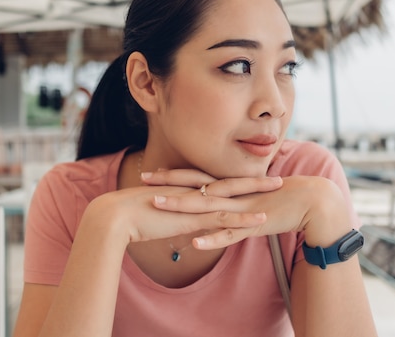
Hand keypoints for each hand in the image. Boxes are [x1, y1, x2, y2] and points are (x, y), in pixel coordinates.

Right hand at [82, 180, 270, 247]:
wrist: (116, 216)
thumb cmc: (131, 216)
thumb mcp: (155, 214)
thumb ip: (168, 214)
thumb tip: (173, 219)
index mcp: (185, 190)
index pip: (215, 181)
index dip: (235, 179)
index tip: (252, 175)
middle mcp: (193, 192)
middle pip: (229, 183)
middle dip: (254, 179)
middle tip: (276, 175)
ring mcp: (194, 204)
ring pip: (232, 196)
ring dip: (257, 192)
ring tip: (279, 187)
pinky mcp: (192, 219)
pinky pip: (223, 219)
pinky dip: (244, 219)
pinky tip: (262, 219)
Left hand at [143, 169, 351, 248]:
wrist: (313, 200)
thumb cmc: (282, 197)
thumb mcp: (253, 195)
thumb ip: (234, 198)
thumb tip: (217, 197)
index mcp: (231, 186)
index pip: (196, 177)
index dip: (173, 175)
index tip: (150, 173)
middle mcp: (232, 194)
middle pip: (195, 186)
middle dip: (168, 184)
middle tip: (143, 180)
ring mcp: (241, 208)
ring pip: (206, 207)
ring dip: (182, 206)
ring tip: (158, 205)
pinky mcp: (254, 224)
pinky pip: (229, 234)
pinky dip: (212, 239)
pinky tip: (194, 244)